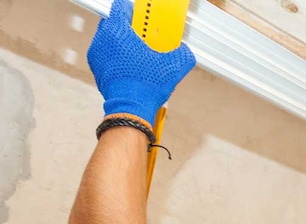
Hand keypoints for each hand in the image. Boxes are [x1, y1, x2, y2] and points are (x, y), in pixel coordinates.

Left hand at [87, 0, 195, 124]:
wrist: (130, 107)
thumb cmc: (145, 85)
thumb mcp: (173, 67)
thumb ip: (182, 53)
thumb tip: (184, 51)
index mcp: (118, 31)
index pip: (120, 6)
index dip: (132, 8)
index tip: (141, 14)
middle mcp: (103, 39)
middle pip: (113, 21)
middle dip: (127, 26)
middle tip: (142, 35)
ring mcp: (97, 54)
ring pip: (108, 38)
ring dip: (121, 41)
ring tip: (138, 52)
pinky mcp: (96, 68)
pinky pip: (106, 54)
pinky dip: (116, 56)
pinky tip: (131, 65)